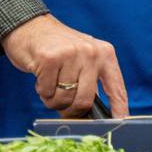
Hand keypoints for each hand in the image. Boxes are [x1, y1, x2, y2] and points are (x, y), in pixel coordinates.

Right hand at [1, 13, 129, 117]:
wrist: (30, 26)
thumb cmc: (58, 48)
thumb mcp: (84, 58)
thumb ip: (91, 81)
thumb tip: (94, 115)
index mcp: (105, 54)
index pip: (117, 88)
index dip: (119, 109)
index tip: (120, 124)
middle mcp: (91, 53)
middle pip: (85, 101)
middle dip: (71, 110)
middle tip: (61, 102)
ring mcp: (71, 54)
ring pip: (64, 99)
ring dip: (53, 99)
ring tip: (51, 82)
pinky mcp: (50, 59)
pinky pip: (46, 92)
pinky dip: (42, 90)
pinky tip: (42, 75)